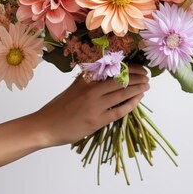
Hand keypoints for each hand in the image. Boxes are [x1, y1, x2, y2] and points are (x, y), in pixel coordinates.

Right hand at [32, 64, 149, 147]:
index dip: (131, 67)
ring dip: (138, 89)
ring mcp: (95, 105)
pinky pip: (119, 110)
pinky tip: (138, 100)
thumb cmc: (58, 108)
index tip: (140, 68)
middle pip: (121, 79)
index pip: (113, 69)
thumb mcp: (74, 88)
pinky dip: (131, 104)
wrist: (44, 126)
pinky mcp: (97, 120)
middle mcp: (91, 89)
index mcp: (86, 79)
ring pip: (123, 93)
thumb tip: (109, 76)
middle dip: (138, 77)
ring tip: (146, 86)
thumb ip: (90, 81)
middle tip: (147, 77)